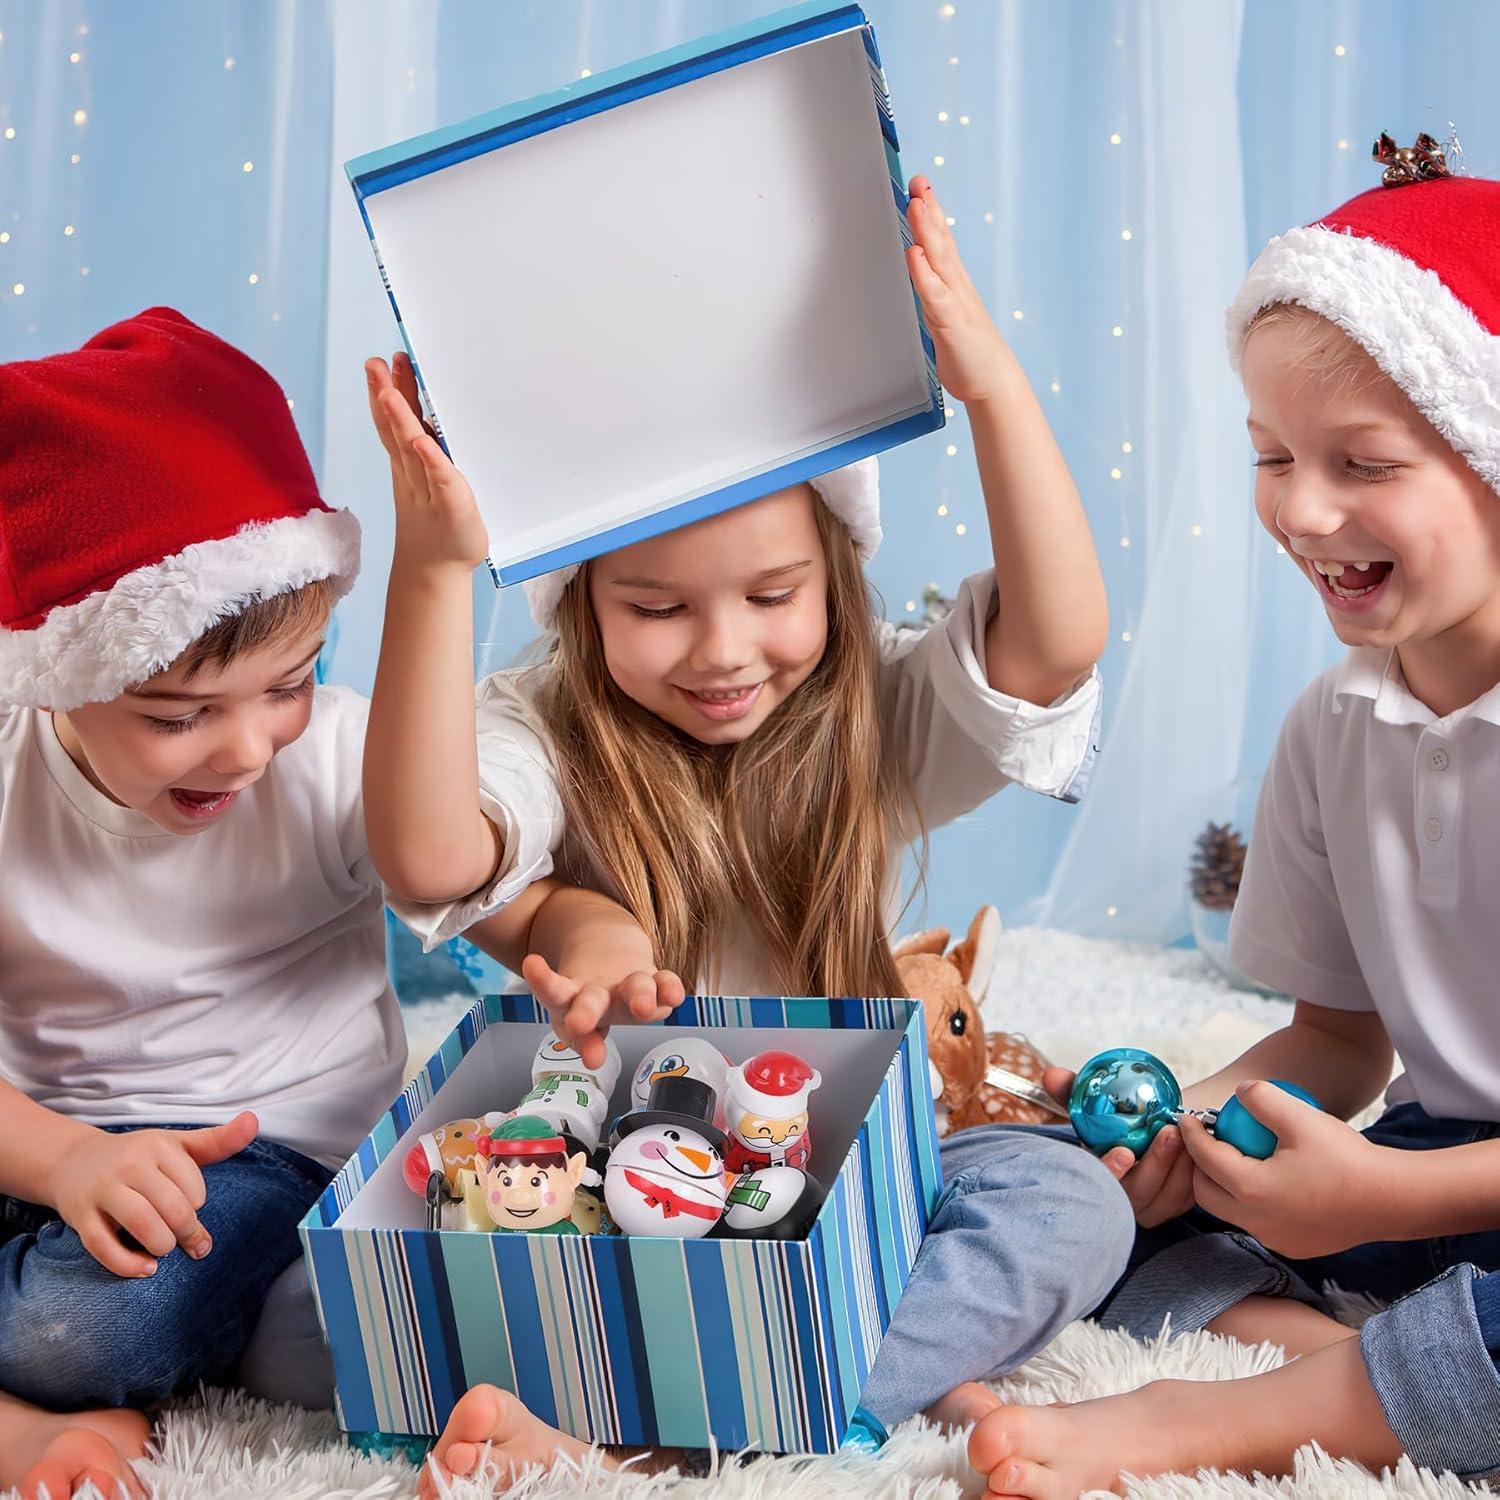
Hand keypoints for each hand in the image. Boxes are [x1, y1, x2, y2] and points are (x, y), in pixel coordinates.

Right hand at [50, 1112, 257, 1276]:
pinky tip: (146, 1268)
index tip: (189, 1204)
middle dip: (187, 1231)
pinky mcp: (80, 1217)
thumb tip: (253, 1121)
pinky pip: (105, 1248)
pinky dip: (129, 1264)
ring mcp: (103, 1190)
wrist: (74, 1160)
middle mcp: (130, 1164)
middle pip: (173, 1208)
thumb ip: (217, 1141)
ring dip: (162, 1246)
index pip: (194, 1187)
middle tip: (187, 1239)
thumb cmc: (138, 1156)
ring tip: (164, 1248)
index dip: (197, 1204)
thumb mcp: (177, 1144)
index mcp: (158, 1145)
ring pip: (143, 1225)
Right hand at [365, 354, 489, 571]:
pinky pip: (441, 479)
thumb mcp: (440, 477)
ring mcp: (431, 487)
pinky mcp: (452, 505)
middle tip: (375, 364)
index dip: (389, 392)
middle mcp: (415, 471)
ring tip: (390, 392)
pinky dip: (431, 460)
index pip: (397, 421)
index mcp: (412, 461)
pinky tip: (422, 442)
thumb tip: (436, 417)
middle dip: (385, 394)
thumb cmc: (443, 520)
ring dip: (400, 419)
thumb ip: (437, 449)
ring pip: (412, 448)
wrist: (438, 565)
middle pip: (396, 427)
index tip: (385, 362)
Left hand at [522, 954, 686, 1071]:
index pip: (554, 991)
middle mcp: (600, 989)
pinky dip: (671, 988)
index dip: (543, 982)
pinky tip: (675, 996)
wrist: (609, 953)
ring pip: (635, 985)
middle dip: (586, 1011)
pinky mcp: (655, 980)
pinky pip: (665, 982)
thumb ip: (586, 1043)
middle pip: (592, 997)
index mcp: (571, 996)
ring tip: (643, 1008)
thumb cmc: (588, 1000)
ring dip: (640, 995)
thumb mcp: (577, 1024)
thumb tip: (593, 1060)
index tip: (533, 965)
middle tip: (578, 1023)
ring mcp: (629, 983)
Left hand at [904, 176, 1013, 405]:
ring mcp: (955, 303)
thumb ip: (933, 302)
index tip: (922, 189)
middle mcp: (957, 288)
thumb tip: (923, 289)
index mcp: (955, 287)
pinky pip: (933, 295)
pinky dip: (923, 273)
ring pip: (938, 260)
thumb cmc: (972, 357)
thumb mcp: (946, 323)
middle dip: (929, 210)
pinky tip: (914, 254)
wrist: (995, 385)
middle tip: (918, 181)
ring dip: (926, 231)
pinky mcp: (951, 323)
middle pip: (941, 242)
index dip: (932, 215)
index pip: (942, 244)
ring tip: (916, 204)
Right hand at [1043, 1068, 1195, 1225]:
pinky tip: (1198, 1146)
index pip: (1100, 1185)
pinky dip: (1194, 1172)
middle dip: (1156, 1164)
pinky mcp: (1177, 1204)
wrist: (1148, 1128)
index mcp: (1096, 1177)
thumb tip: (1052, 1075)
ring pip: (1167, 1197)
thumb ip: (1070, 1090)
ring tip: (1186, 1134)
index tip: (1124, 1151)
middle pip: (1139, 1194)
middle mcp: (1122, 1199)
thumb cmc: (1115, 1122)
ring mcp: (1151, 1206)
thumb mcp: (1091, 1105)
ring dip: (1179, 1167)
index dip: (1110, 1172)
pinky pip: (1188, 1195)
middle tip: (1169, 1132)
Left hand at [1179, 1081, 1385, 1257]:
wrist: (1394, 1199)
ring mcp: (1276, 1239)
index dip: (1191, 1135)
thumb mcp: (1299, 1116)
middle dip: (1198, 1167)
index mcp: (1252, 1191)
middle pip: (1207, 1194)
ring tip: (1237, 1157)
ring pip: (1231, 1211)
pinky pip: (1258, 1221)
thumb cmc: (1346, 1157)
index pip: (1206, 1159)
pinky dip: (1251, 1200)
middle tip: (1207, 1140)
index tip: (1186, 1118)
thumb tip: (1239, 1093)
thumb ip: (1261, 1099)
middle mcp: (1257, 1222)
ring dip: (1225, 1185)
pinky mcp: (1295, 1246)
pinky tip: (1268, 1178)